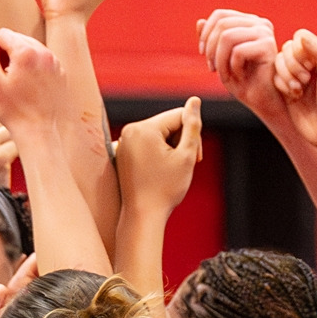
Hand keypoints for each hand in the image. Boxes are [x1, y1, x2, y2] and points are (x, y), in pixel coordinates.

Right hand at [0, 28, 69, 140]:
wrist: (44, 133)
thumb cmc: (15, 112)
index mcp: (26, 52)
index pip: (3, 34)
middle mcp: (44, 53)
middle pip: (19, 40)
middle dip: (8, 54)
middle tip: (5, 80)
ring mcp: (55, 63)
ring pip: (32, 50)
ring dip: (22, 61)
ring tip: (18, 86)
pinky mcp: (62, 74)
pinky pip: (44, 62)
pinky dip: (35, 70)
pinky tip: (31, 90)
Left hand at [116, 97, 202, 218]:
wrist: (142, 216)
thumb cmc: (165, 189)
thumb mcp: (186, 156)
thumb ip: (193, 126)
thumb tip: (195, 101)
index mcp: (143, 128)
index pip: (179, 116)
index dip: (193, 135)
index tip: (195, 157)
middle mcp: (129, 130)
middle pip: (167, 124)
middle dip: (180, 141)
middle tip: (185, 165)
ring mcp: (123, 142)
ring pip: (158, 135)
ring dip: (170, 148)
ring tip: (171, 170)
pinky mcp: (122, 152)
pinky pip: (146, 145)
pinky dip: (157, 154)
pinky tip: (159, 172)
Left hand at [198, 9, 283, 121]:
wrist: (264, 101)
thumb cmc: (243, 81)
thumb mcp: (220, 59)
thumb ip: (211, 40)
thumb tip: (199, 21)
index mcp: (249, 22)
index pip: (220, 15)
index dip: (206, 33)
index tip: (203, 54)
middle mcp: (259, 23)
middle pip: (222, 24)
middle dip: (211, 49)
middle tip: (212, 69)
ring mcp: (265, 32)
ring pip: (227, 37)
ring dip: (220, 61)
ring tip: (225, 76)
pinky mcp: (268, 46)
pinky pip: (237, 51)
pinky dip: (232, 68)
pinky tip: (239, 78)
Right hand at [275, 29, 316, 153]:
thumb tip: (301, 36)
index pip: (299, 38)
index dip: (300, 50)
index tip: (312, 67)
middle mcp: (309, 65)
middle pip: (286, 49)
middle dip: (291, 65)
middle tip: (305, 81)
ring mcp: (297, 77)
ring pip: (277, 63)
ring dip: (285, 76)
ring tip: (298, 90)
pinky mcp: (287, 91)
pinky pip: (274, 78)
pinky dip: (281, 86)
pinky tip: (293, 97)